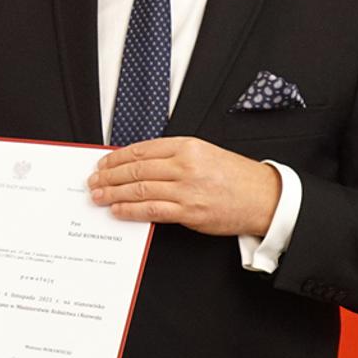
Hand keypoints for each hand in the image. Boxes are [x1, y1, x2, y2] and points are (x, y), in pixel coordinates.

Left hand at [87, 136, 280, 235]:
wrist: (264, 198)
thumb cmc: (237, 177)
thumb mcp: (205, 154)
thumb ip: (174, 157)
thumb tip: (139, 165)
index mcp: (187, 147)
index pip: (142, 150)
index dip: (117, 158)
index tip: (102, 163)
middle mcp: (185, 165)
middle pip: (136, 169)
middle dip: (109, 176)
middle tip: (94, 181)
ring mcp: (187, 189)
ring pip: (139, 189)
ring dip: (114, 193)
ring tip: (99, 196)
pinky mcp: (190, 211)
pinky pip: (152, 210)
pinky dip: (131, 210)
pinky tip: (118, 210)